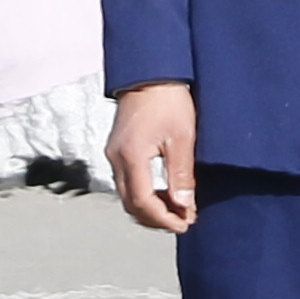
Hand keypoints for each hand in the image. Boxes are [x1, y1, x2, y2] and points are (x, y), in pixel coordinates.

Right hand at [104, 83, 197, 234]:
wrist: (149, 74)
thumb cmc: (167, 100)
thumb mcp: (182, 138)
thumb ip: (181, 174)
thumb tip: (184, 206)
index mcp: (131, 156)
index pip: (143, 202)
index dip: (164, 219)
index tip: (185, 224)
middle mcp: (116, 158)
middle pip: (131, 204)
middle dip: (156, 219)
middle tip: (182, 222)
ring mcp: (114, 155)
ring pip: (127, 196)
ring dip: (150, 209)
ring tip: (177, 211)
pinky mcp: (118, 150)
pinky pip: (127, 183)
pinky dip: (144, 195)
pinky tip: (164, 194)